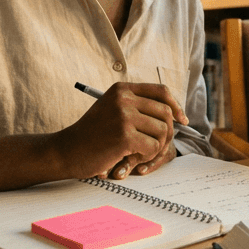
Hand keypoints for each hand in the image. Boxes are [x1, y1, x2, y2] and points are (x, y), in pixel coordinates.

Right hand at [57, 82, 187, 179]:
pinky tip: (131, 159)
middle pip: (166, 112)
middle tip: (158, 146)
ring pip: (163, 131)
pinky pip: (153, 146)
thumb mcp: (112, 110)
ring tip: (138, 153)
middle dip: (167, 132)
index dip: (176, 106)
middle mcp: (124, 98)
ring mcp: (124, 116)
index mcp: (122, 89)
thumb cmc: (92, 135)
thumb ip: (137, 106)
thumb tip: (175, 114)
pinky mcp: (124, 136)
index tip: (182, 120)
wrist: (66, 151)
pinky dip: (146, 156)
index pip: (161, 91)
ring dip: (155, 146)